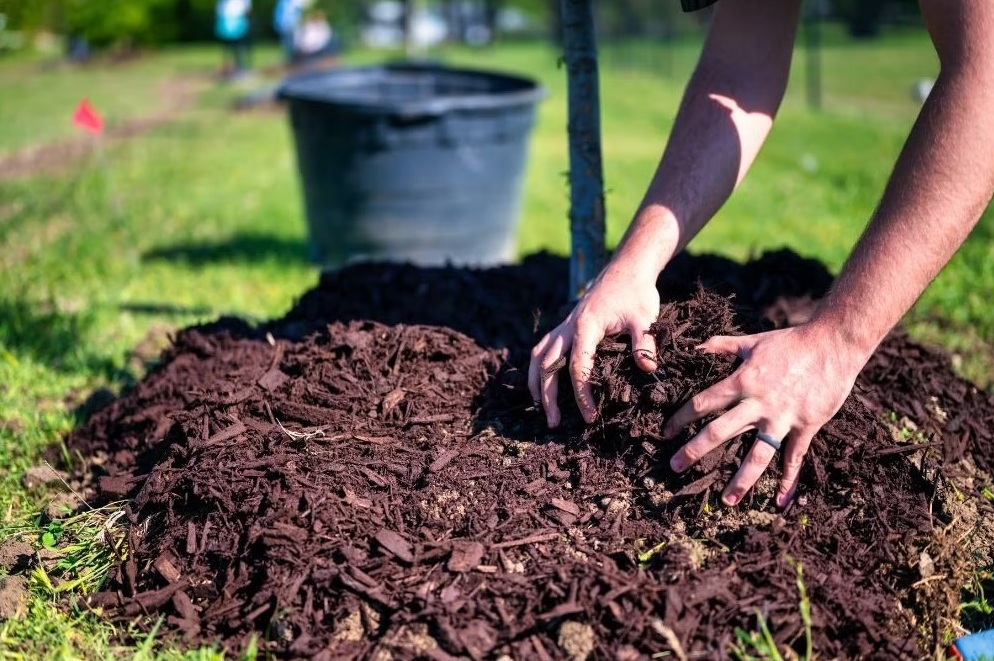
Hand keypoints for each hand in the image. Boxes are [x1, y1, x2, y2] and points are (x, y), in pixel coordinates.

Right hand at [529, 261, 660, 427]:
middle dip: (547, 395)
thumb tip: (648, 369)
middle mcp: (568, 327)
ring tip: (539, 408)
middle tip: (554, 423)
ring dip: (535, 383)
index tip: (590, 415)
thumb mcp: (645, 318)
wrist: (626, 269)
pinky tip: (542, 384)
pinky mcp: (565, 326)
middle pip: (547, 365)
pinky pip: (543, 348)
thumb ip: (645, 343)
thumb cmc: (636, 293)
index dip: (582, 394)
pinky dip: (538, 368)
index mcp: (586, 326)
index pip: (577, 367)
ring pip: (538, 356)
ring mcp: (564, 326)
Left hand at [663, 322, 866, 507]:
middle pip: (719, 432)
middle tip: (675, 467)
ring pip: (757, 455)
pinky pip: (794, 458)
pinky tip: (780, 501)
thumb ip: (722, 345)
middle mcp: (758, 404)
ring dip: (741, 479)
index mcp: (742, 381)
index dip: (681, 418)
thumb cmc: (791, 341)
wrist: (833, 344)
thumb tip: (697, 346)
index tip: (666, 432)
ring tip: (727, 500)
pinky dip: (788, 480)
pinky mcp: (806, 426)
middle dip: (695, 450)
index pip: (703, 403)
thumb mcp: (752, 341)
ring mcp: (783, 418)